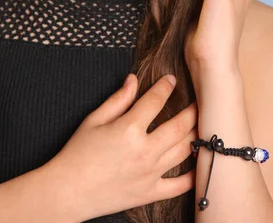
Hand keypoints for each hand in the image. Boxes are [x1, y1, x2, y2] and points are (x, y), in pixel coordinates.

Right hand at [45, 74, 197, 221]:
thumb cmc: (77, 153)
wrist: (68, 191)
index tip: (172, 79)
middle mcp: (144, 150)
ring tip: (204, 124)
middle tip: (201, 100)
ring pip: (184, 151)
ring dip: (197, 136)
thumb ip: (118, 99)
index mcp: (129, 129)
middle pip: (180, 126)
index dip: (166, 87)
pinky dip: (193, 175)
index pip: (156, 101)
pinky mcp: (150, 192)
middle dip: (193, 110)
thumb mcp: (94, 120)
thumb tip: (133, 80)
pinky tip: (199, 162)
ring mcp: (150, 173)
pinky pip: (179, 186)